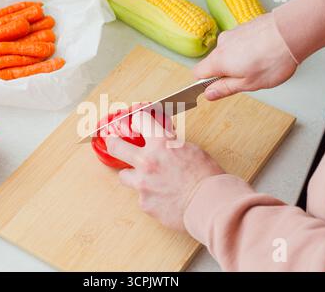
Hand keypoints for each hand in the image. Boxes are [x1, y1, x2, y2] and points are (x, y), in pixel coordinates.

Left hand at [105, 111, 223, 230]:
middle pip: (115, 146)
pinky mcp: (144, 204)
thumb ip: (173, 145)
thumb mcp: (192, 150)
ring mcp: (142, 184)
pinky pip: (141, 197)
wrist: (211, 205)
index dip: (138, 120)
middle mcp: (146, 161)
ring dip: (133, 176)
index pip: (140, 121)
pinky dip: (150, 197)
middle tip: (113, 142)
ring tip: (146, 180)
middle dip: (113, 142)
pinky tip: (163, 198)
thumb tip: (166, 141)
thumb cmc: (208, 178)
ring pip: (124, 176)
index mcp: (160, 144)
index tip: (135, 122)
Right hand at [193, 13, 296, 100]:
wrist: (293, 31)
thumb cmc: (273, 59)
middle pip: (215, 62)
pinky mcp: (247, 26)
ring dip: (239, 60)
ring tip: (261, 65)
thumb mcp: (248, 84)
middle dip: (227, 72)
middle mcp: (222, 44)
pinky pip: (241, 42)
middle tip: (247, 79)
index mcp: (218, 60)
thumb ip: (225, 89)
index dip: (205, 83)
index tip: (218, 88)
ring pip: (229, 51)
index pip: (197, 73)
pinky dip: (249, 49)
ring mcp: (234, 33)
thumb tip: (209, 94)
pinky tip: (265, 53)